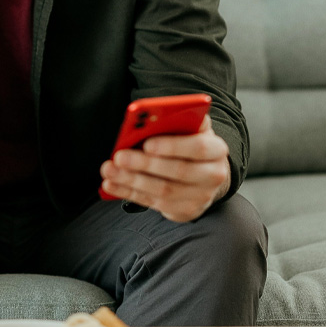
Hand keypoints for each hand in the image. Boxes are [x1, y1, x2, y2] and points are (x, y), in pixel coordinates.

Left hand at [100, 115, 230, 222]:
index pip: (198, 147)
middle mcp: (213, 175)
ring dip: (131, 180)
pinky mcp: (185, 211)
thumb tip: (150, 116)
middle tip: (119, 156)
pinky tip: (111, 184)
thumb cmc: (191, 144)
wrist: (206, 175)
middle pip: (179, 171)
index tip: (147, 143)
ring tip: (109, 170)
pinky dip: (129, 193)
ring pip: (163, 190)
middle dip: (145, 164)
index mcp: (217, 149)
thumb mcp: (190, 129)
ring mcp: (200, 196)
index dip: (172, 146)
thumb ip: (177, 120)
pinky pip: (153, 203)